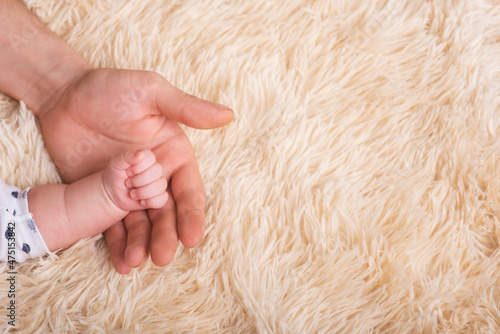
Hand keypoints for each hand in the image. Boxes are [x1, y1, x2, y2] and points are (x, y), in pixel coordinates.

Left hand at [36, 68, 233, 272]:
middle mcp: (156, 177)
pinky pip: (113, 224)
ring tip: (136, 261)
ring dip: (142, 243)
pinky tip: (120, 260)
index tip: (192, 238)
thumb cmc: (110, 88)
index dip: (192, 215)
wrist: (63, 96)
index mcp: (174, 155)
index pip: (189, 191)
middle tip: (161, 257)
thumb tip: (229, 115)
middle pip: (167, 213)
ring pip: (142, 223)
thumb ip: (187, 108)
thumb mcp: (151, 92)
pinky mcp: (104, 197)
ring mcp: (129, 190)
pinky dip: (117, 242)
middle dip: (166, 235)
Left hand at [103, 149, 168, 210]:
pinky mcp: (159, 196)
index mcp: (146, 159)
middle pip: (157, 172)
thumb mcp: (116, 164)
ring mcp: (158, 183)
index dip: (139, 167)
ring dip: (143, 192)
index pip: (150, 158)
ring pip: (161, 185)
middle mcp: (155, 170)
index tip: (128, 172)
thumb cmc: (115, 175)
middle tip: (128, 184)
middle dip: (139, 180)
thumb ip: (127, 157)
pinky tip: (141, 201)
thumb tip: (140, 155)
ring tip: (132, 194)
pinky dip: (151, 201)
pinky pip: (163, 198)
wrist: (112, 194)